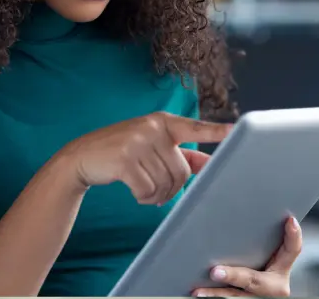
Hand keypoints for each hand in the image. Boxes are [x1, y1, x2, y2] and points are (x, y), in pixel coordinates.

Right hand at [57, 112, 230, 205]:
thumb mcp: (150, 145)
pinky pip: (147, 190)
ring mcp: (137, 141)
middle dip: (171, 188)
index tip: (236, 129)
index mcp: (163, 122)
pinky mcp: (124, 159)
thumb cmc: (121, 151)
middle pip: (181, 171)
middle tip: (156, 190)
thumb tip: (207, 162)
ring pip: (165, 183)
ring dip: (155, 195)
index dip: (216, 131)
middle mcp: (152, 128)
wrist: (82, 156)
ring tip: (143, 190)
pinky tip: (135, 192)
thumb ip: (178, 152)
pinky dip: (143, 198)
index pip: (194, 128)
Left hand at [192, 216, 302, 296]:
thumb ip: (260, 237)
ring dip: (217, 293)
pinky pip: (231, 298)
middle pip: (255, 280)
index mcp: (282, 268)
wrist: (258, 290)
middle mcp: (275, 286)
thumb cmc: (259, 264)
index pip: (293, 250)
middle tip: (215, 272)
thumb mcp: (265, 251)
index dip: (293, 235)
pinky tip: (199, 293)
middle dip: (235, 276)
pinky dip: (213, 296)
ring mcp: (259, 297)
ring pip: (238, 296)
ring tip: (199, 291)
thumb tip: (247, 207)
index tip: (289, 220)